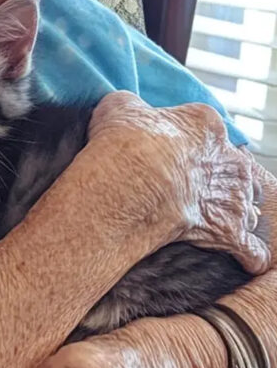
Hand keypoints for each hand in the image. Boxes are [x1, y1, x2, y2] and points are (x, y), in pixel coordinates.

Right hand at [88, 92, 269, 274]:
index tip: (174, 155)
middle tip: (195, 191)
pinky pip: (250, 248)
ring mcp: (232, 197)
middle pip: (232, 170)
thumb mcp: (117, 108)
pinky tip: (245, 259)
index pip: (207, 131)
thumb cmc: (123, 143)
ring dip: (236, 214)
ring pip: (246, 205)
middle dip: (219, 180)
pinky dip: (249, 255)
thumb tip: (125, 110)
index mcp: (204, 124)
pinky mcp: (229, 231)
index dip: (190, 145)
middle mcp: (228, 158)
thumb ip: (129, 108)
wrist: (131, 183)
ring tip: (220, 223)